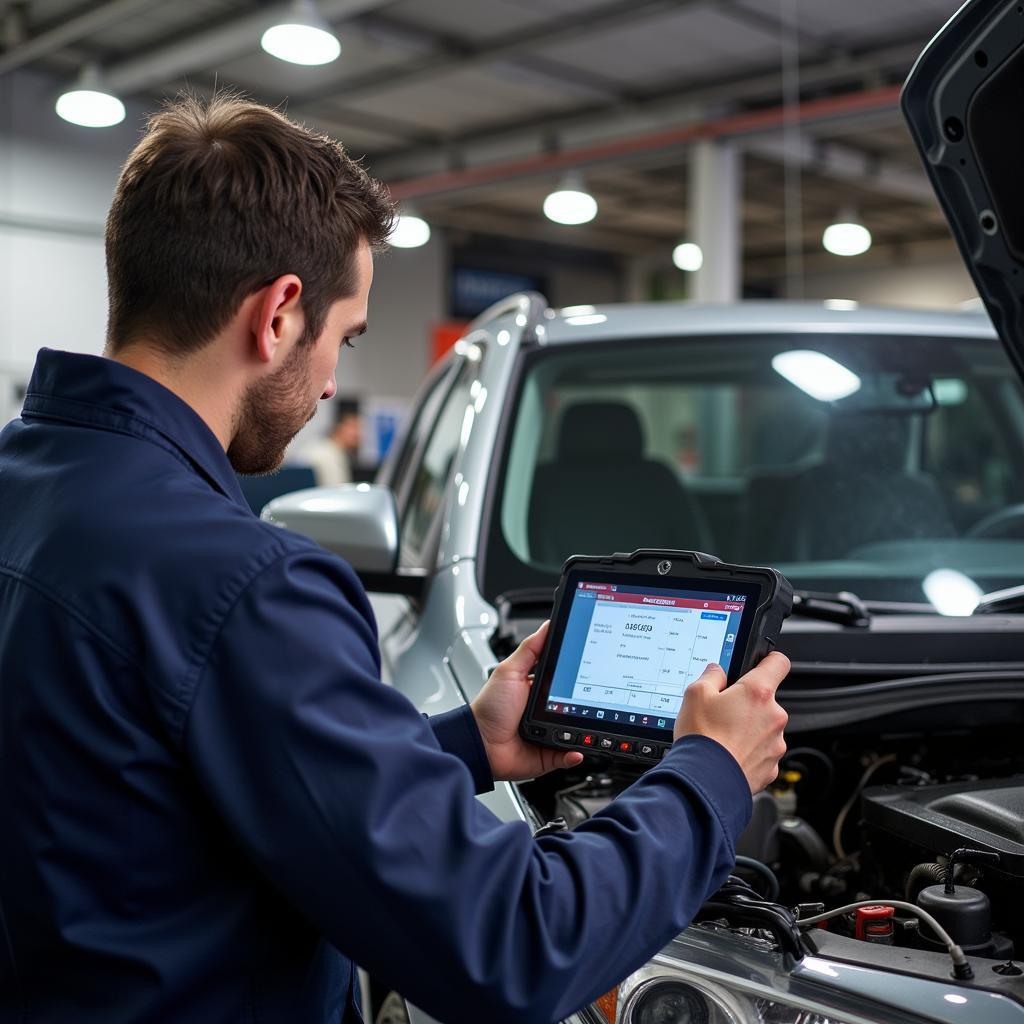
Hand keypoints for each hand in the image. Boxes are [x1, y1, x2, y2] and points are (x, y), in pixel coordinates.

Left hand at [470, 621, 584, 781]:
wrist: (480, 743)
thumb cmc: (490, 708)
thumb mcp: (510, 671)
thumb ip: (530, 649)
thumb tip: (548, 626)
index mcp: (539, 689)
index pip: (567, 679)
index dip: (580, 674)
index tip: (594, 668)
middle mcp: (547, 711)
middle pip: (576, 705)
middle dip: (586, 704)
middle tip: (595, 699)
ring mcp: (549, 733)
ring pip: (575, 731)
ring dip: (583, 730)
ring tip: (587, 724)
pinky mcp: (549, 753)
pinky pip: (568, 755)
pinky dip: (574, 754)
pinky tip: (577, 749)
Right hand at [674, 653, 789, 793]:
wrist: (705, 782)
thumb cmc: (702, 738)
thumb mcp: (695, 694)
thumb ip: (710, 676)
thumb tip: (716, 672)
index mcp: (758, 692)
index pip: (778, 663)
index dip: (769, 660)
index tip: (761, 664)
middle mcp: (774, 716)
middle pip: (767, 700)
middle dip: (748, 704)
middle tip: (723, 712)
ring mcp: (775, 744)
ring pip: (764, 728)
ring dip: (749, 729)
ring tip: (723, 737)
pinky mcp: (772, 767)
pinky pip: (762, 752)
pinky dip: (749, 752)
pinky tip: (729, 754)